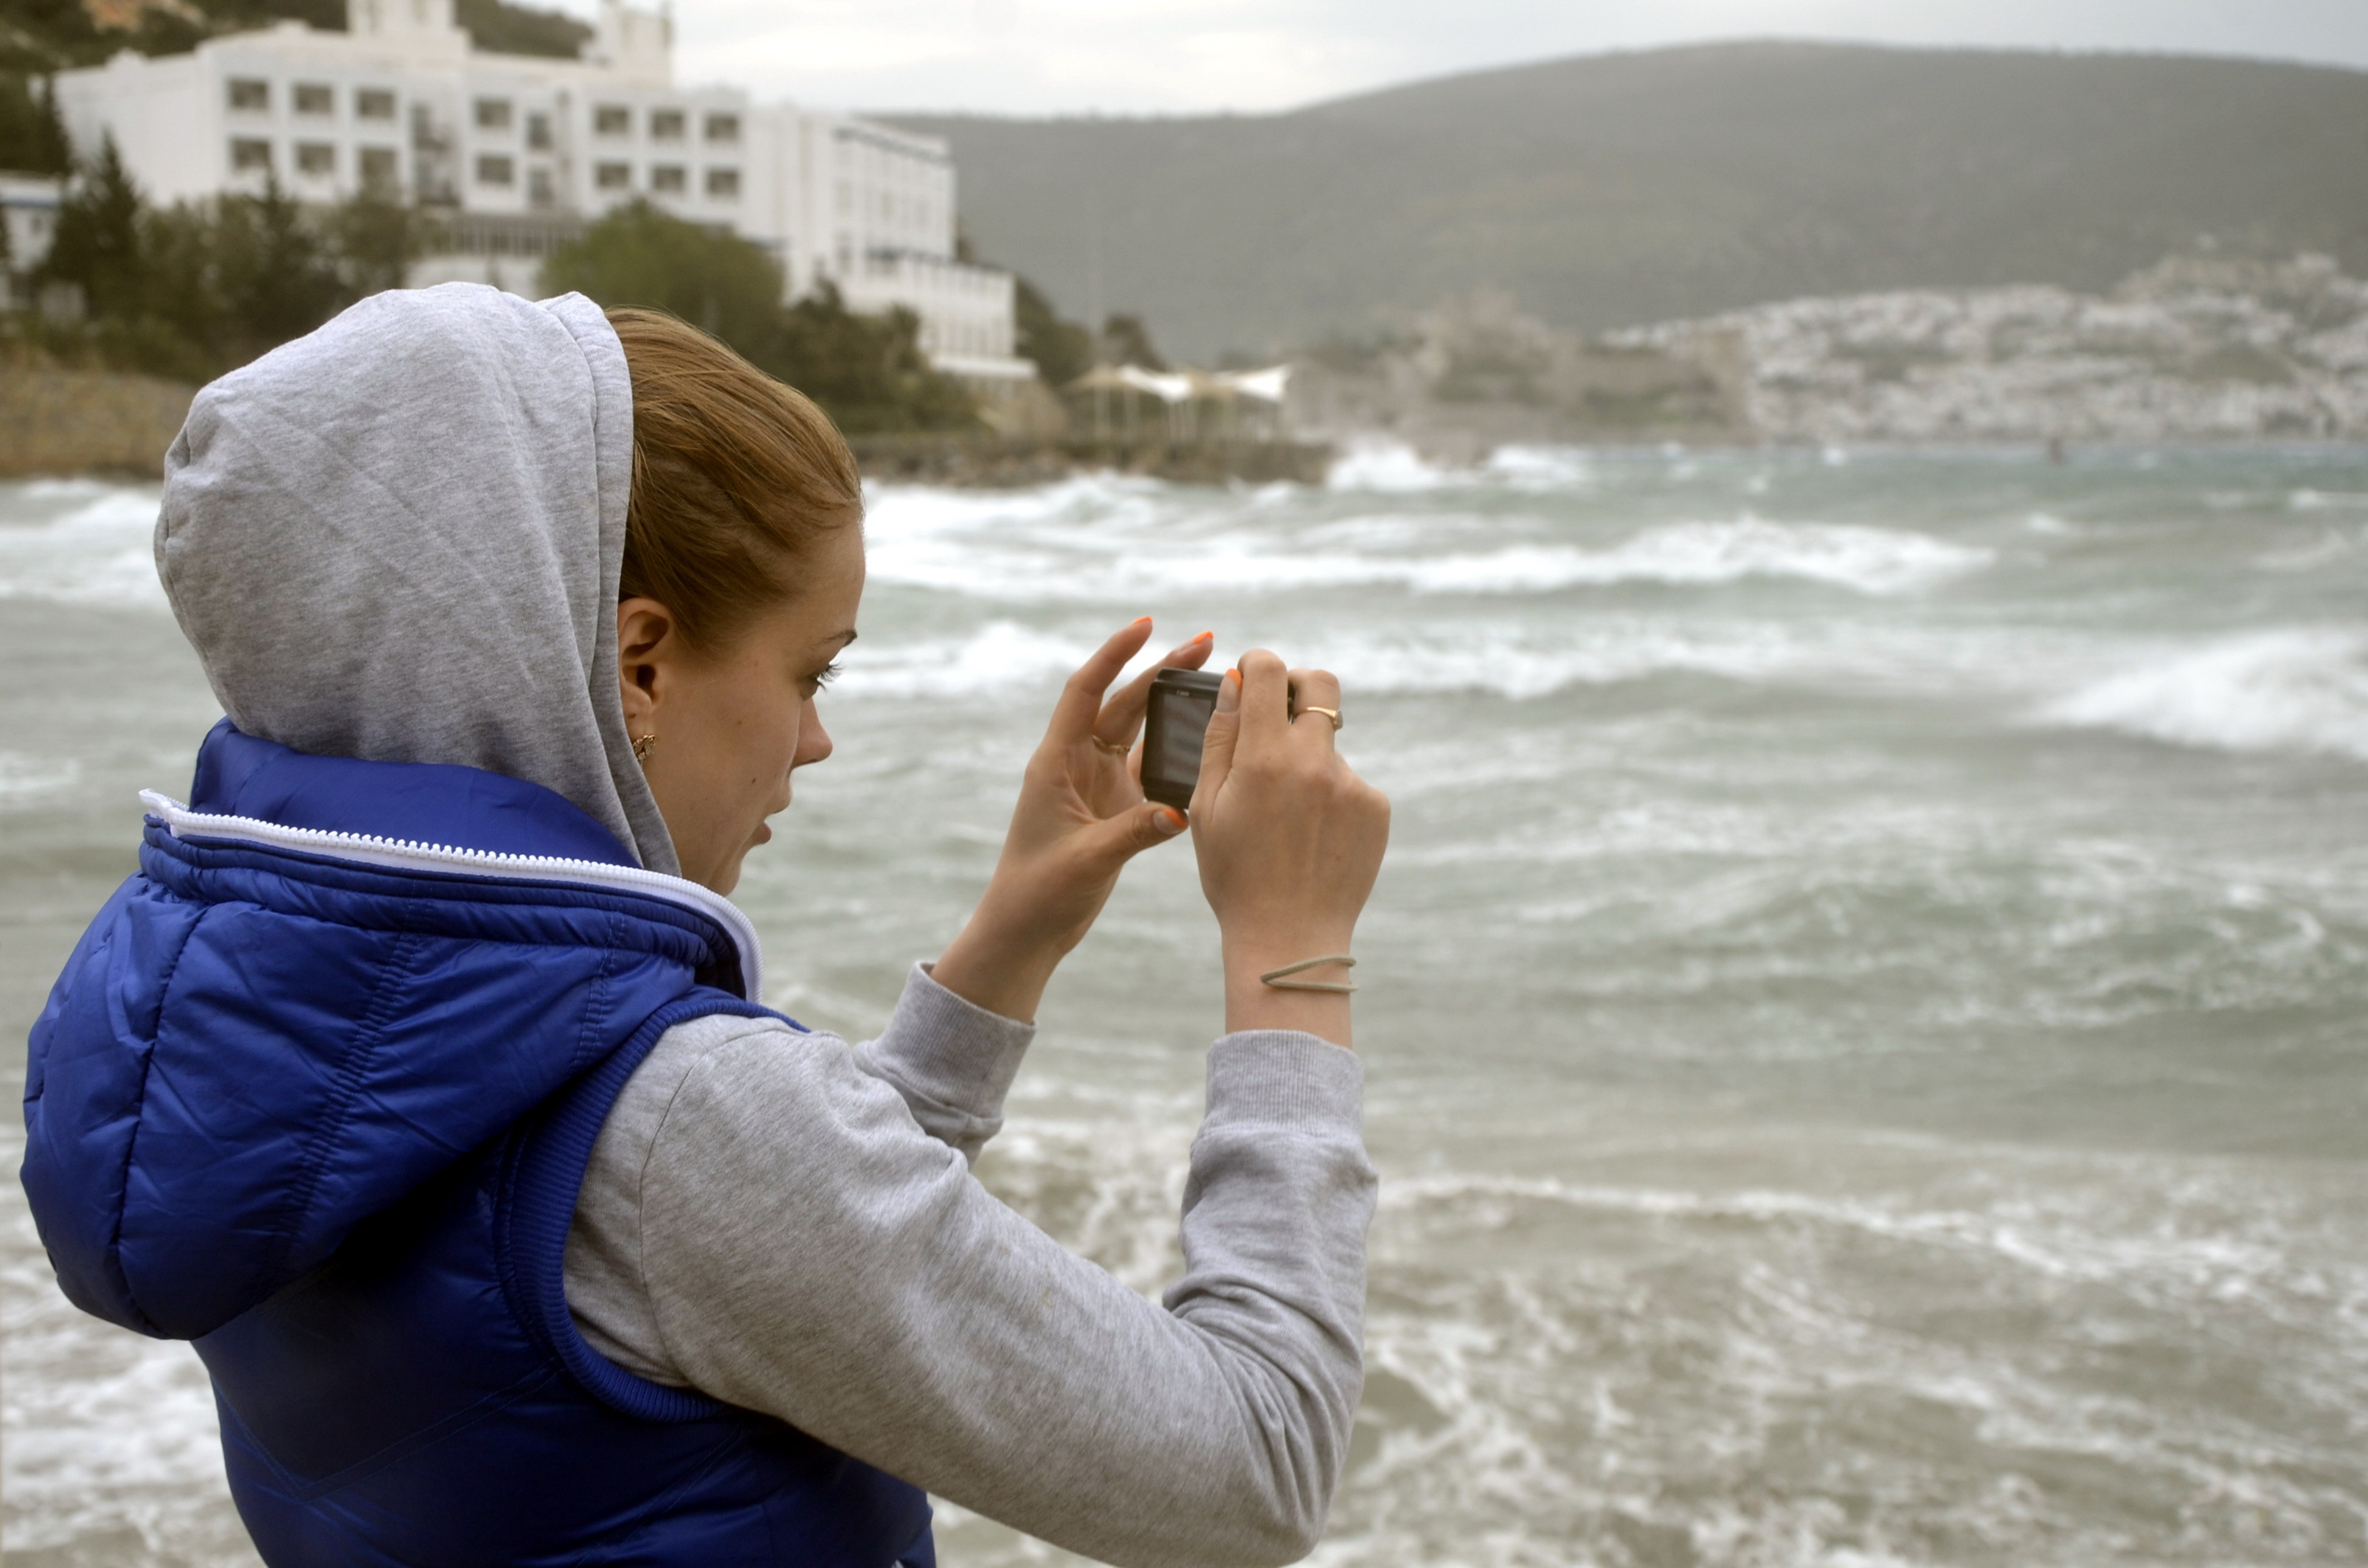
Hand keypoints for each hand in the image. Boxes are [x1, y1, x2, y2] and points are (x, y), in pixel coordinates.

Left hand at [931, 618, 1215, 1020]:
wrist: (1025, 931)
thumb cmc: (1038, 893)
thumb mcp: (1087, 860)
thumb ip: (1133, 832)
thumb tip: (1182, 812)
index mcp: (1056, 762)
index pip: (1087, 691)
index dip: (1114, 654)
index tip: (1147, 624)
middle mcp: (1076, 763)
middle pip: (1123, 702)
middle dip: (1162, 671)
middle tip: (1208, 644)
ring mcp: (1097, 783)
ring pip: (1140, 731)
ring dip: (1172, 706)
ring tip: (1215, 681)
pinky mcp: (1114, 808)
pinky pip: (1151, 769)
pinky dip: (1177, 753)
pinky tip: (1210, 742)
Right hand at [1190, 650, 1389, 1047]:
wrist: (1289, 937)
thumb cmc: (1234, 874)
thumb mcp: (1207, 806)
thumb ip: (1220, 738)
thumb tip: (1235, 682)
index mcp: (1265, 758)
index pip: (1269, 672)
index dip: (1256, 664)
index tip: (1250, 676)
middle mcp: (1315, 762)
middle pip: (1320, 684)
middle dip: (1299, 684)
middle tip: (1280, 708)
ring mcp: (1352, 784)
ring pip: (1328, 743)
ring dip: (1307, 758)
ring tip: (1285, 815)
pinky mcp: (1376, 807)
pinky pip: (1348, 781)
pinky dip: (1328, 795)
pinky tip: (1311, 835)